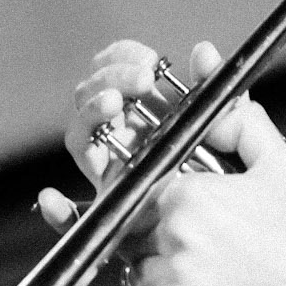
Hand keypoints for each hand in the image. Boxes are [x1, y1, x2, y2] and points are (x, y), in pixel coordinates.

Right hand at [37, 37, 216, 238]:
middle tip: (144, 78)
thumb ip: (217, 90)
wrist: (233, 234)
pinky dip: (58, 211)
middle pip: (93, 99)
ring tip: (113, 103)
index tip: (148, 58)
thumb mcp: (227, 131)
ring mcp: (111, 176)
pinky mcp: (110, 215)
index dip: (121, 59)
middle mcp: (119, 142)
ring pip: (81, 139)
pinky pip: (75, 217)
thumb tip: (204, 51)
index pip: (114, 76)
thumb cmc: (227, 180)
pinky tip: (52, 201)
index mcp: (143, 117)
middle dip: (111, 78)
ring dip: (90, 115)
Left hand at [103, 85, 285, 285]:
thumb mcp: (280, 167)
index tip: (171, 210)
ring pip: (131, 264)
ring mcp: (174, 274)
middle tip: (185, 242)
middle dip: (150, 231)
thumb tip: (227, 99)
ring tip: (189, 271)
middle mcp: (176, 229)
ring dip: (148, 267)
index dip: (153, 198)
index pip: (141, 186)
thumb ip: (245, 125)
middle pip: (131, 225)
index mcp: (189, 191)